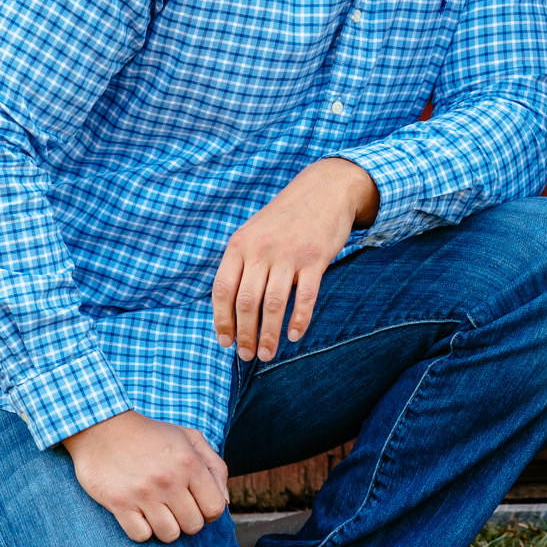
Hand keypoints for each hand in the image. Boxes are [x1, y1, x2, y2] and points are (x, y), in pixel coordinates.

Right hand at [63, 410, 231, 542]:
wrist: (102, 426)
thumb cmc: (150, 434)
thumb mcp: (189, 438)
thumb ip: (214, 467)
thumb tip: (224, 503)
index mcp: (189, 462)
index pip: (215, 508)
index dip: (210, 513)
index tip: (198, 506)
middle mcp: (169, 480)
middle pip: (193, 525)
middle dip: (188, 521)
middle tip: (176, 508)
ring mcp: (143, 493)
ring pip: (169, 535)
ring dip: (166, 528)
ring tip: (158, 512)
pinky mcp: (119, 503)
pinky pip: (141, 536)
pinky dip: (142, 530)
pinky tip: (139, 514)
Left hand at [211, 157, 379, 361]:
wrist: (324, 190)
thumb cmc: (286, 217)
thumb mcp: (254, 232)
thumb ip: (242, 263)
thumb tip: (230, 307)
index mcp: (240, 244)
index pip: (222, 290)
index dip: (221, 320)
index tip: (225, 342)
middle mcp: (261, 249)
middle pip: (247, 303)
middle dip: (245, 335)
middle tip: (247, 355)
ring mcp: (288, 254)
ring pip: (274, 305)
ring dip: (269, 335)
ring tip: (267, 353)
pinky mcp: (315, 258)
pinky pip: (305, 297)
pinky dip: (299, 320)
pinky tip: (295, 335)